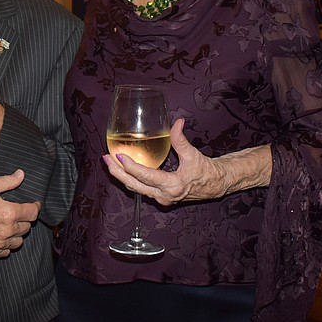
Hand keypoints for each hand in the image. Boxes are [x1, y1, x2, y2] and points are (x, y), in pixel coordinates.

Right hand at [0, 170, 39, 256]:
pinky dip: (7, 244)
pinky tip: (1, 236)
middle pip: (27, 227)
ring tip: (9, 224)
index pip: (32, 213)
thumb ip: (7, 181)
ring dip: (17, 233)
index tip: (34, 204)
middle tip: (18, 212)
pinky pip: (6, 251)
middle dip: (25, 219)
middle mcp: (6, 230)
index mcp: (9, 213)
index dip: (35, 207)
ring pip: (18, 241)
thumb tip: (21, 175)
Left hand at [104, 118, 269, 205]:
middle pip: (133, 185)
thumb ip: (181, 139)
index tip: (118, 155)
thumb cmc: (206, 171)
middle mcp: (164, 195)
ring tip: (109, 162)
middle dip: (117, 172)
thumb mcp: (193, 154)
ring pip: (135, 189)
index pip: (144, 176)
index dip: (130, 166)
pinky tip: (123, 168)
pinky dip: (131, 178)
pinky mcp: (161, 197)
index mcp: (172, 185)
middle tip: (105, 159)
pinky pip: (141, 189)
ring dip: (122, 176)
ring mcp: (161, 199)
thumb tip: (177, 122)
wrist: (216, 185)